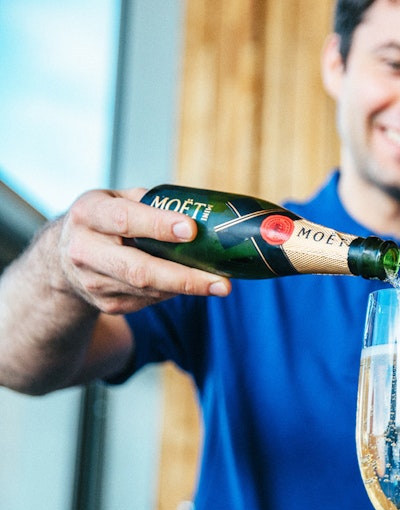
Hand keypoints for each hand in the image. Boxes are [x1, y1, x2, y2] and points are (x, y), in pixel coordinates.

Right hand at [54, 188, 229, 313]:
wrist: (63, 258)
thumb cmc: (103, 221)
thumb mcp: (116, 199)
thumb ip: (150, 202)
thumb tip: (200, 211)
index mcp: (89, 215)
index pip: (124, 219)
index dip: (158, 224)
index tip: (192, 229)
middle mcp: (86, 251)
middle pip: (139, 270)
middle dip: (184, 278)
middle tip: (221, 282)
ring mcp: (94, 282)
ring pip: (148, 290)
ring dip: (188, 288)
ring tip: (219, 284)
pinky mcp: (108, 304)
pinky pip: (150, 300)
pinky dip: (174, 292)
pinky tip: (190, 284)